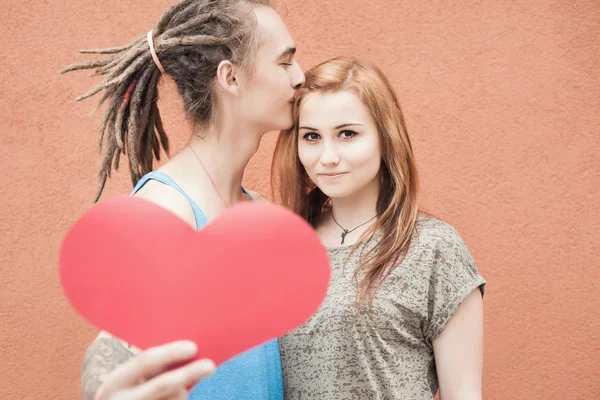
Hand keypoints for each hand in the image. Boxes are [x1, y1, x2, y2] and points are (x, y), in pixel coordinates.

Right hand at [95, 340, 214, 399]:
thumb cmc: (129, 391)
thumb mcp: (129, 379)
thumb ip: (151, 368)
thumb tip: (189, 351)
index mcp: (115, 383)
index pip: (145, 361)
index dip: (170, 353)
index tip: (193, 347)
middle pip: (163, 385)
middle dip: (188, 373)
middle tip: (210, 366)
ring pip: (175, 398)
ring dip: (185, 391)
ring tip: (183, 385)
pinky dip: (182, 399)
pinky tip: (182, 392)